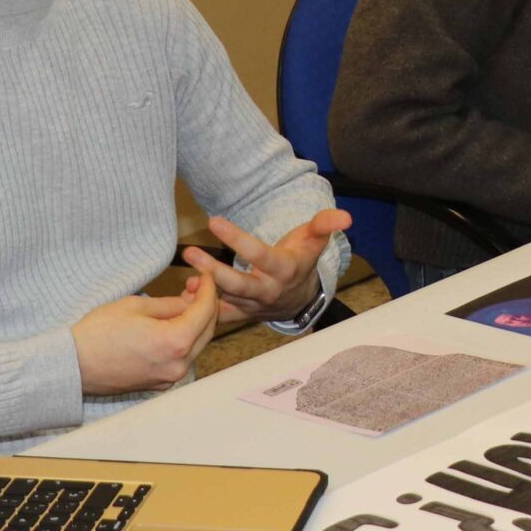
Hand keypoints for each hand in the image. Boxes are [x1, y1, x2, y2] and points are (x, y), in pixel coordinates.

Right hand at [71, 280, 221, 396]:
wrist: (73, 366)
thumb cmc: (98, 333)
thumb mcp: (137, 306)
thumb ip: (171, 304)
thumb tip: (190, 300)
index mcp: (175, 342)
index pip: (205, 310)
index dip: (209, 288)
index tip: (206, 274)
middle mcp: (178, 365)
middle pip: (207, 330)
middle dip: (205, 305)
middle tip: (194, 285)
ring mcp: (170, 378)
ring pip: (196, 345)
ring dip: (195, 323)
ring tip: (182, 302)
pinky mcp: (160, 384)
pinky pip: (182, 358)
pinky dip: (184, 340)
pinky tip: (172, 324)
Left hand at [180, 208, 350, 328]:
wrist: (299, 297)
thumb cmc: (301, 260)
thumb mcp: (314, 240)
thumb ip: (325, 225)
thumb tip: (346, 216)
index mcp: (284, 270)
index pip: (259, 255)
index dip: (237, 239)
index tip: (214, 221)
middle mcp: (268, 291)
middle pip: (239, 284)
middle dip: (214, 271)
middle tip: (190, 253)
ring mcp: (254, 305)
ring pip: (227, 299)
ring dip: (204, 290)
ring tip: (185, 278)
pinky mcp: (242, 314)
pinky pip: (221, 315)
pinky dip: (202, 308)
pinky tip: (184, 295)